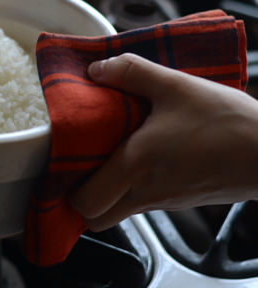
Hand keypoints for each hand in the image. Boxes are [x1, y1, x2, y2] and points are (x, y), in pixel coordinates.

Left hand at [67, 54, 257, 230]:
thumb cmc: (226, 122)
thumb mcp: (176, 85)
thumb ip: (132, 72)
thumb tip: (97, 69)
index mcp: (136, 166)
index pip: (85, 203)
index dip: (65, 191)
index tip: (60, 166)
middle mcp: (146, 192)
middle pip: (95, 218)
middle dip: (81, 198)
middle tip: (78, 163)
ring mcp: (165, 201)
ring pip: (119, 211)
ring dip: (106, 190)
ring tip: (106, 153)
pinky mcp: (181, 199)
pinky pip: (142, 201)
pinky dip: (131, 187)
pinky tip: (140, 154)